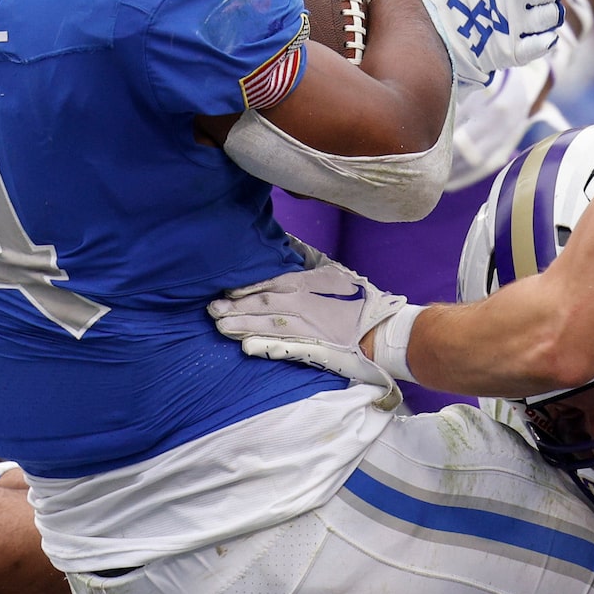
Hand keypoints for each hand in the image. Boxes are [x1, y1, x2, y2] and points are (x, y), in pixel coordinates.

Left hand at [208, 261, 418, 394]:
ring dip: (243, 326)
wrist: (381, 331)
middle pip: (264, 306)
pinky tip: (247, 347)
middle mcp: (304, 306)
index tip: (226, 291)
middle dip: (236, 308)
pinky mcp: (313, 350)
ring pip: (269, 326)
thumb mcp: (334, 273)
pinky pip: (286, 347)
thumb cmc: (358, 300)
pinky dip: (267, 346)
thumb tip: (287, 243)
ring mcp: (308, 330)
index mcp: (308, 285)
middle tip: (211, 310)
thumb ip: (307, 260)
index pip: (271, 285)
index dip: (246, 290)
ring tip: (220, 326)